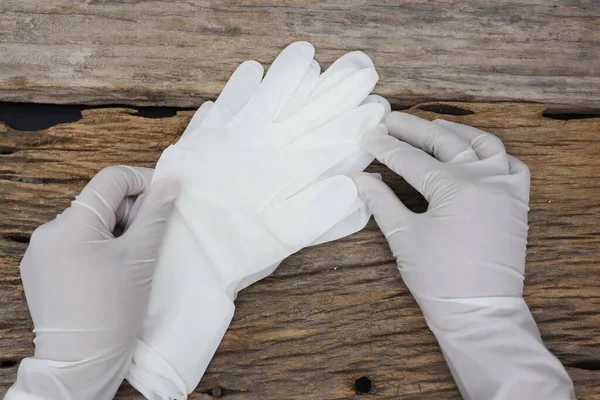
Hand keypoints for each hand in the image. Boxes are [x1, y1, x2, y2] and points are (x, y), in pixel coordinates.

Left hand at [7, 166, 178, 399]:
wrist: (81, 360)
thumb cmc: (115, 308)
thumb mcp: (141, 255)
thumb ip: (156, 212)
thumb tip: (170, 181)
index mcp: (72, 224)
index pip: (111, 180)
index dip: (142, 181)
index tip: (164, 197)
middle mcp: (48, 231)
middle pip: (98, 203)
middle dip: (129, 212)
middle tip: (150, 237)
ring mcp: (40, 252)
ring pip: (87, 224)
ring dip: (114, 231)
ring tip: (131, 259)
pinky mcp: (40, 270)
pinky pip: (73, 245)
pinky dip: (96, 248)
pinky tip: (109, 271)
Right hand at [355, 112, 573, 399]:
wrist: (479, 311)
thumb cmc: (438, 278)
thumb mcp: (404, 237)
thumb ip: (381, 202)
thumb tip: (361, 178)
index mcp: (455, 188)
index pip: (411, 160)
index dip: (385, 148)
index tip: (366, 135)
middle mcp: (485, 179)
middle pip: (444, 142)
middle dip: (414, 129)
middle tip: (391, 120)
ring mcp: (506, 187)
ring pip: (482, 144)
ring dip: (455, 132)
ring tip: (433, 125)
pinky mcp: (517, 201)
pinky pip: (511, 164)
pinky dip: (493, 153)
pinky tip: (475, 152)